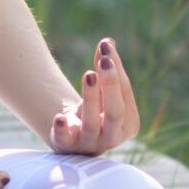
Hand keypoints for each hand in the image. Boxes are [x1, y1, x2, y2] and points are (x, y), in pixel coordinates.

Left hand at [49, 36, 139, 155]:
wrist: (73, 138)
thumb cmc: (95, 110)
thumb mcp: (102, 91)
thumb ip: (105, 68)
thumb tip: (107, 42)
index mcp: (129, 123)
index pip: (125, 94)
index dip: (117, 70)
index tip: (106, 47)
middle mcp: (112, 137)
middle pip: (115, 112)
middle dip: (111, 86)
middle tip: (104, 62)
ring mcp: (90, 144)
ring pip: (91, 123)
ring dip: (90, 98)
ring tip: (88, 74)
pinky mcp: (67, 146)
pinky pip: (65, 139)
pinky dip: (62, 129)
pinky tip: (59, 117)